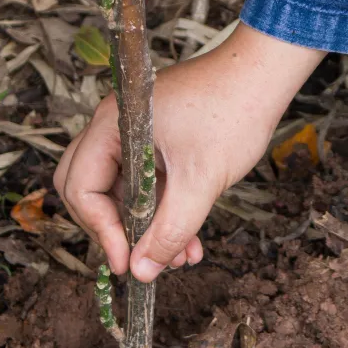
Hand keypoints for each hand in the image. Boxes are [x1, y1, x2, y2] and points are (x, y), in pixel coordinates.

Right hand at [54, 22, 325, 281]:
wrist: (266, 74)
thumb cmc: (234, 112)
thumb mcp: (200, 182)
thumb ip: (169, 231)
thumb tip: (142, 273)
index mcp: (112, 126)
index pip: (81, 187)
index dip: (101, 230)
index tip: (128, 263)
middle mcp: (115, 126)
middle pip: (88, 189)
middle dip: (115, 230)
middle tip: (141, 260)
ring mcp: (135, 131)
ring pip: (122, 191)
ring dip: (145, 227)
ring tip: (179, 257)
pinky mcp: (157, 138)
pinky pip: (146, 183)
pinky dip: (162, 211)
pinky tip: (189, 241)